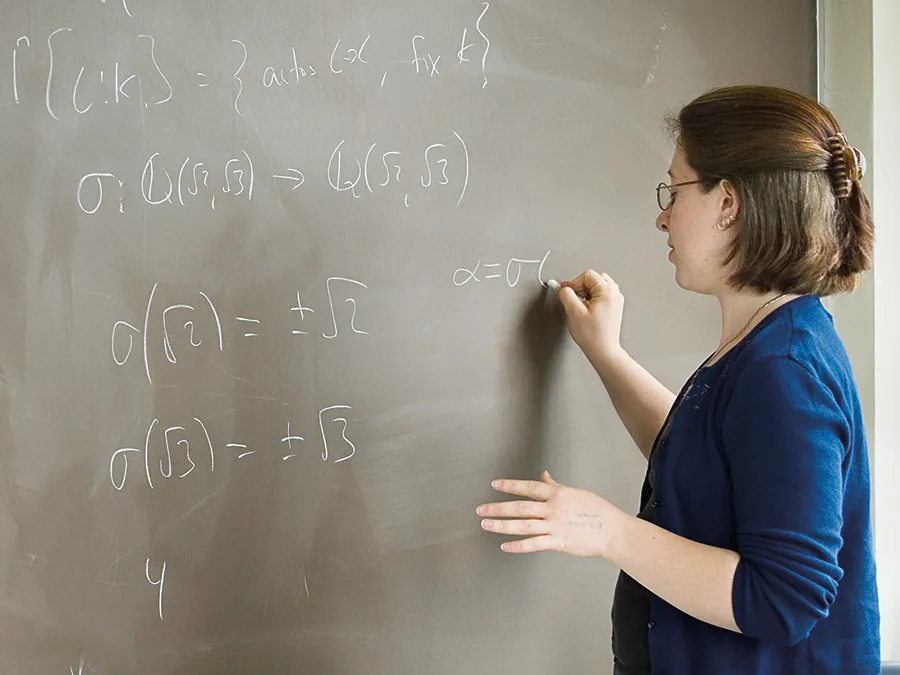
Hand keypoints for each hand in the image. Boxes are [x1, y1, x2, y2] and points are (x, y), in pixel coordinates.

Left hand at [477, 471, 624, 556]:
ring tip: (486, 525)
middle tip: (481, 509)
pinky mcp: (559, 541)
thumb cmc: (598, 512)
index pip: (529, 487)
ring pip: (523, 525)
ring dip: (502, 525)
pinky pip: (534, 544)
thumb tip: (544, 475)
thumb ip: (556, 486)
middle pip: (521, 506)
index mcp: (558, 494)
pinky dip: (518, 545)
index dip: (510, 485)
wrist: (613, 531)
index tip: (495, 484)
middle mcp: (554, 508)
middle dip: (498, 508)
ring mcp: (555, 525)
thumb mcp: (576, 493)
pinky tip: (505, 546)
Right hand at [557, 270, 624, 362]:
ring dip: (586, 292)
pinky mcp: (614, 307)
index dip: (573, 282)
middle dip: (580, 286)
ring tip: (580, 305)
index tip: (565, 290)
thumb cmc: (593, 336)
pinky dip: (592, 298)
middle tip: (572, 298)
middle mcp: (614, 294)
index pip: (587, 275)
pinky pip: (601, 295)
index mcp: (607, 291)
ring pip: (598, 286)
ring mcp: (616, 300)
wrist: (603, 351)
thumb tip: (562, 288)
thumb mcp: (574, 312)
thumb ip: (566, 295)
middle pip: (594, 278)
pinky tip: (586, 309)